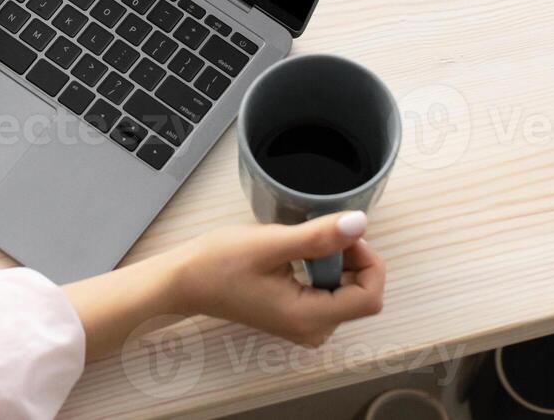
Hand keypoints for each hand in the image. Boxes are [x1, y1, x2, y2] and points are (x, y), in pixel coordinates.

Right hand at [170, 212, 384, 346]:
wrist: (184, 282)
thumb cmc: (218, 263)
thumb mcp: (270, 243)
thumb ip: (318, 237)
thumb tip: (360, 223)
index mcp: (309, 318)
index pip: (370, 297)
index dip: (367, 260)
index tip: (342, 234)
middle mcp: (313, 330)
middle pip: (360, 294)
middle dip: (350, 259)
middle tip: (318, 233)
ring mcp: (305, 326)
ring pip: (346, 292)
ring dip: (334, 263)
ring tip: (301, 244)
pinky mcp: (296, 317)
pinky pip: (328, 294)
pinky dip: (321, 271)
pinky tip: (295, 257)